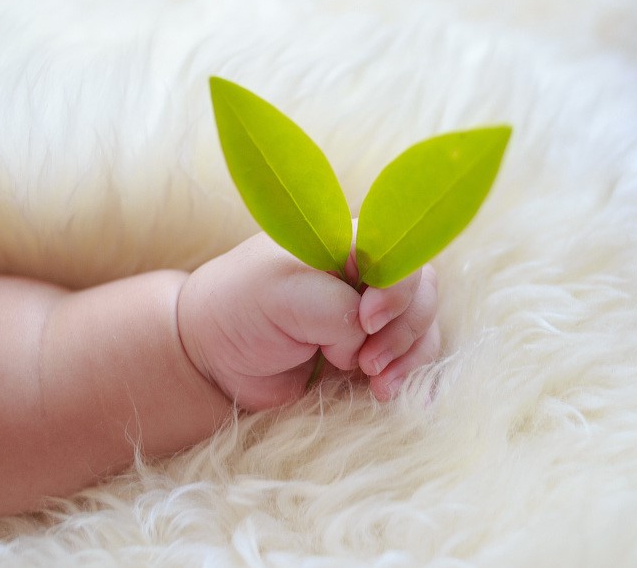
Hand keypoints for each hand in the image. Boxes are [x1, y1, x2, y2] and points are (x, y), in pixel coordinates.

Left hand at [177, 232, 439, 410]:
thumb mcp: (284, 296)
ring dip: (409, 357)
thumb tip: (364, 340)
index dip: (396, 288)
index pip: (399, 252)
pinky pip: (412, 356)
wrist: (213, 360)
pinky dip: (411, 375)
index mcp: (344, 242)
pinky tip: (391, 393)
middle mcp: (364, 273)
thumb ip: (337, 309)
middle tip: (367, 363)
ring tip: (377, 385)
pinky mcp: (370, 350)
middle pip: (420, 291)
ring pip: (422, 326)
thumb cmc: (240, 310)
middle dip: (403, 330)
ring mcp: (371, 313)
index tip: (367, 320)